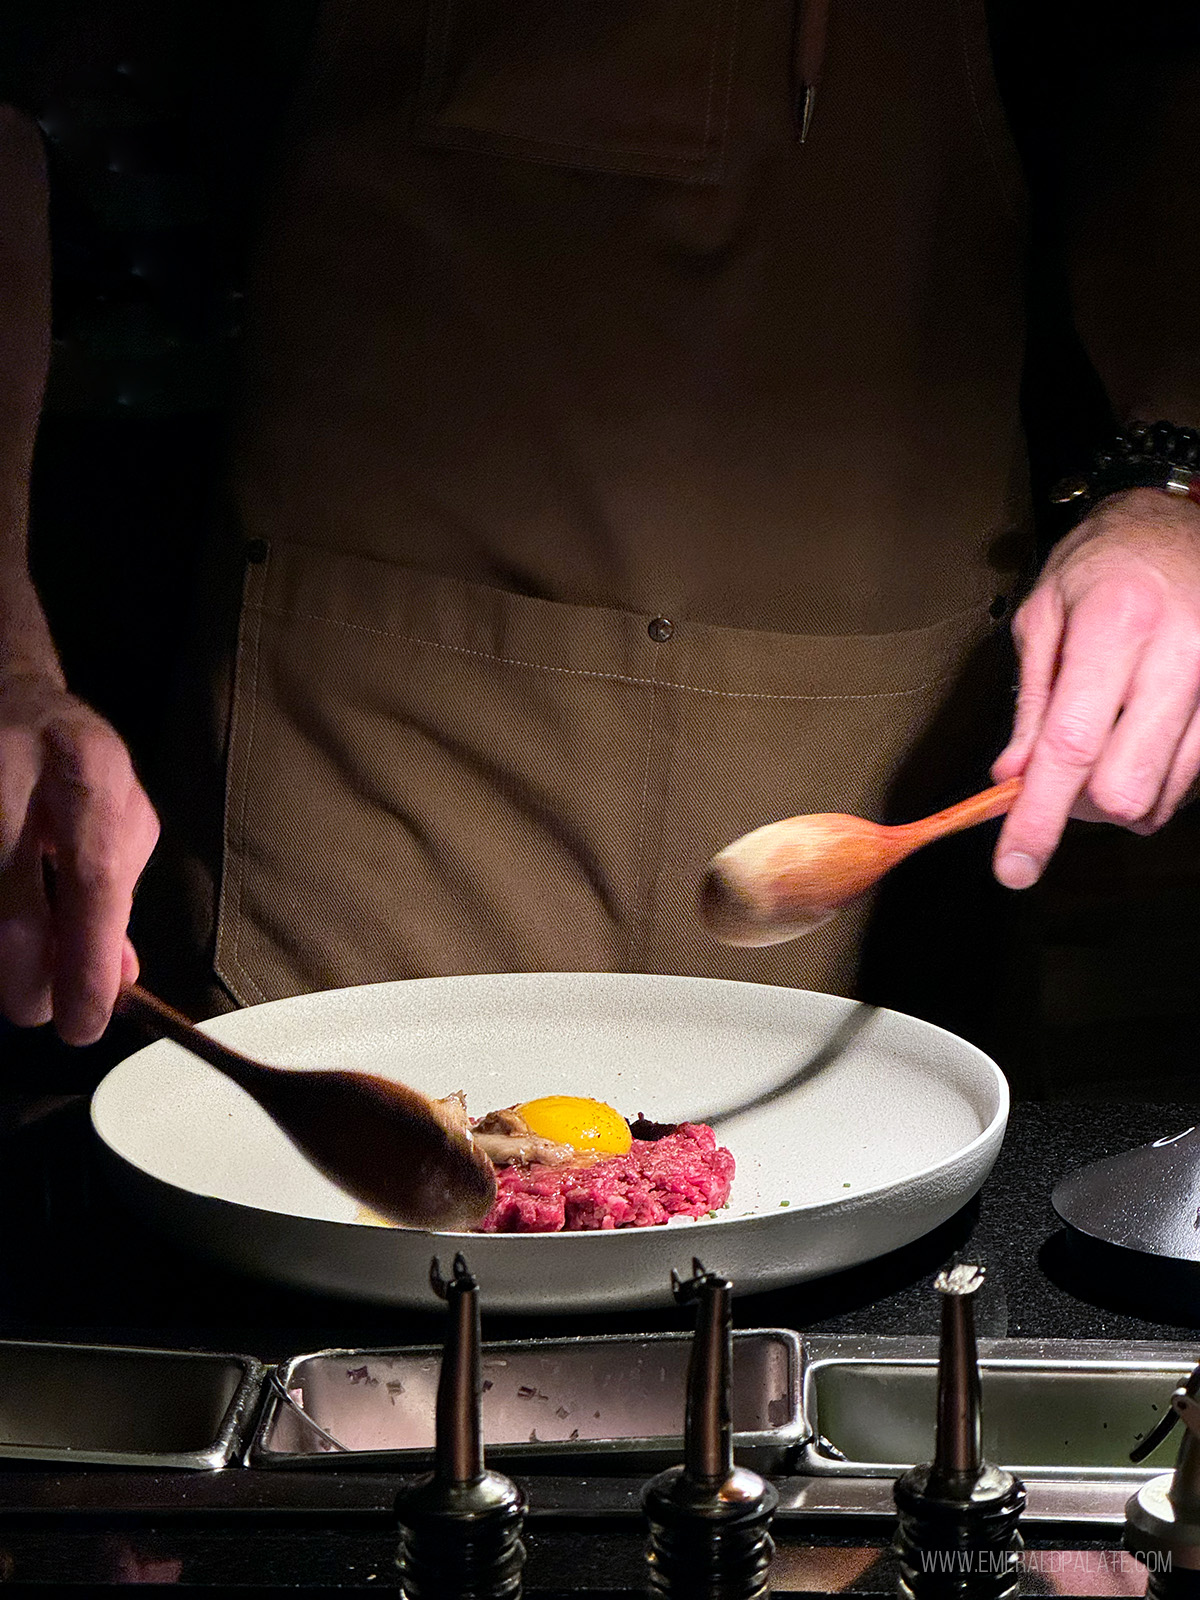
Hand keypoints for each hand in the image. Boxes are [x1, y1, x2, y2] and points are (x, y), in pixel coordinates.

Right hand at [0, 671, 159, 1043]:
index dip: (89, 964)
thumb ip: (122, 891)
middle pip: (14, 926)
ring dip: (8, 966)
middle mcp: (12, 787)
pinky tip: (17, 921)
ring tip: (30, 965)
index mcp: (84, 773)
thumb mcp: (119, 811)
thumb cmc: (71, 762)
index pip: (91, 883)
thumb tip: (118, 979)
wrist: (4, 696)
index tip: (86, 1022)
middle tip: (48, 1006)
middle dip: (32, 988)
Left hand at [992, 488, 1199, 888]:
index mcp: (1116, 627)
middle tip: (1055, 782)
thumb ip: (1031, 701)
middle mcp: (1179, 657)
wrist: (1180, 522)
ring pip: (1164, 794)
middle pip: (1125, 788)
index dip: (1039, 818)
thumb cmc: (1102, 564)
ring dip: (1117, 799)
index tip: (1014, 867)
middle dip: (1080, 808)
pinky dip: (1156, 783)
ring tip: (1097, 751)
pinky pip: (1193, 778)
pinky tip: (1135, 745)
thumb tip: (1013, 777)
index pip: (1071, 748)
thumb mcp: (1044, 614)